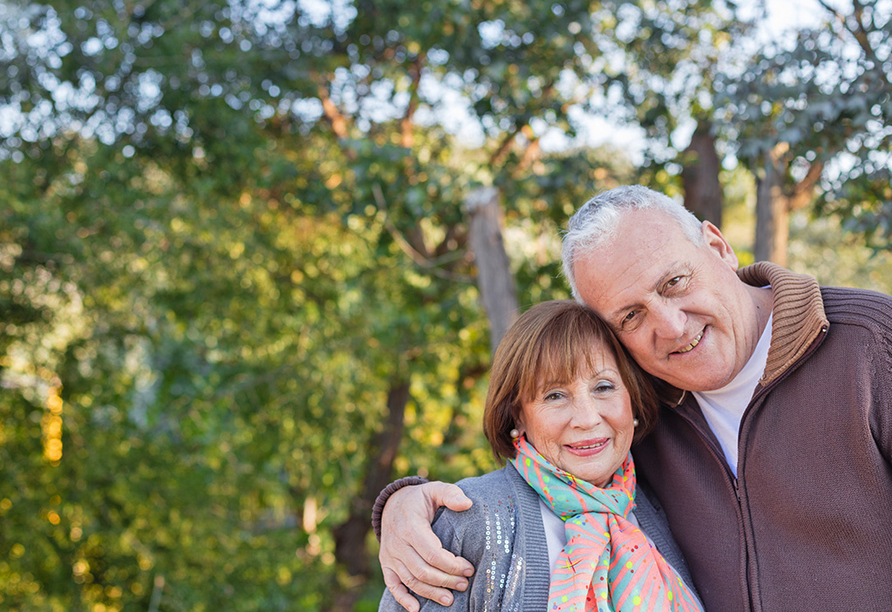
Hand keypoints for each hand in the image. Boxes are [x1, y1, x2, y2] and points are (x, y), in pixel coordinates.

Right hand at [379, 481, 474, 610]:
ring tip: (450, 599)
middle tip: (464, 584)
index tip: (469, 568)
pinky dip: (403, 598)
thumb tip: (467, 504)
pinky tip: (417, 609)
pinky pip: (392, 585)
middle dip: (446, 581)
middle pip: (423, 571)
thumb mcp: (435, 489)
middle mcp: (398, 543)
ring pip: (411, 580)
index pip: (432, 553)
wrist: (393, 504)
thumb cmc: (420, 499)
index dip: (452, 565)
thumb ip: (451, 494)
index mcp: (411, 526)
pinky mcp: (386, 563)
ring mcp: (390, 555)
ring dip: (431, 593)